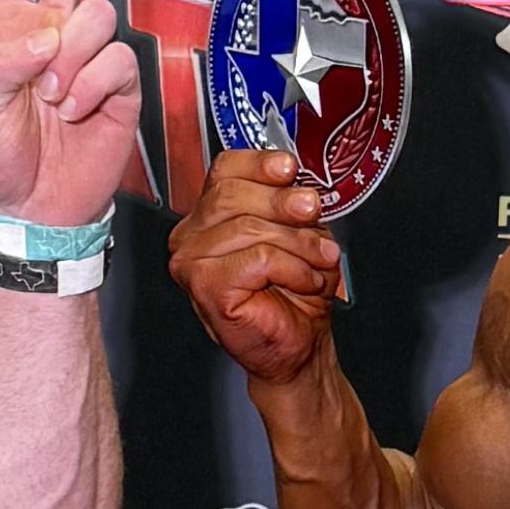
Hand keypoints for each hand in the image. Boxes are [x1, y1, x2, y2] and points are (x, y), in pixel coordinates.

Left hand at [0, 0, 140, 230]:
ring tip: (52, 98)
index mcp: (5, 28)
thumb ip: (4, 60)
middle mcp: (49, 30)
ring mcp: (86, 53)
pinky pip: (115, 58)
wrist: (34, 208)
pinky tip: (75, 111)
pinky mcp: (118, 82)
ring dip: (71, 58)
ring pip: (96, 11)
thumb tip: (50, 30)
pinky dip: (91, 86)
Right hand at [171, 145, 341, 383]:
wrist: (297, 345)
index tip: (290, 169)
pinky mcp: (203, 286)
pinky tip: (303, 280)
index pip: (224, 169)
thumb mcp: (299, 231)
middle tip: (313, 213)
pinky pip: (256, 259)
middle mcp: (192, 235)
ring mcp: (190, 262)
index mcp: (210, 215)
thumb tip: (293, 175)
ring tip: (318, 260)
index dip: (259, 163)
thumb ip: (289, 200)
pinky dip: (291, 268)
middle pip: (232, 194)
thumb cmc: (294, 293)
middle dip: (283, 202)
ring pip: (248, 227)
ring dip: (297, 243)